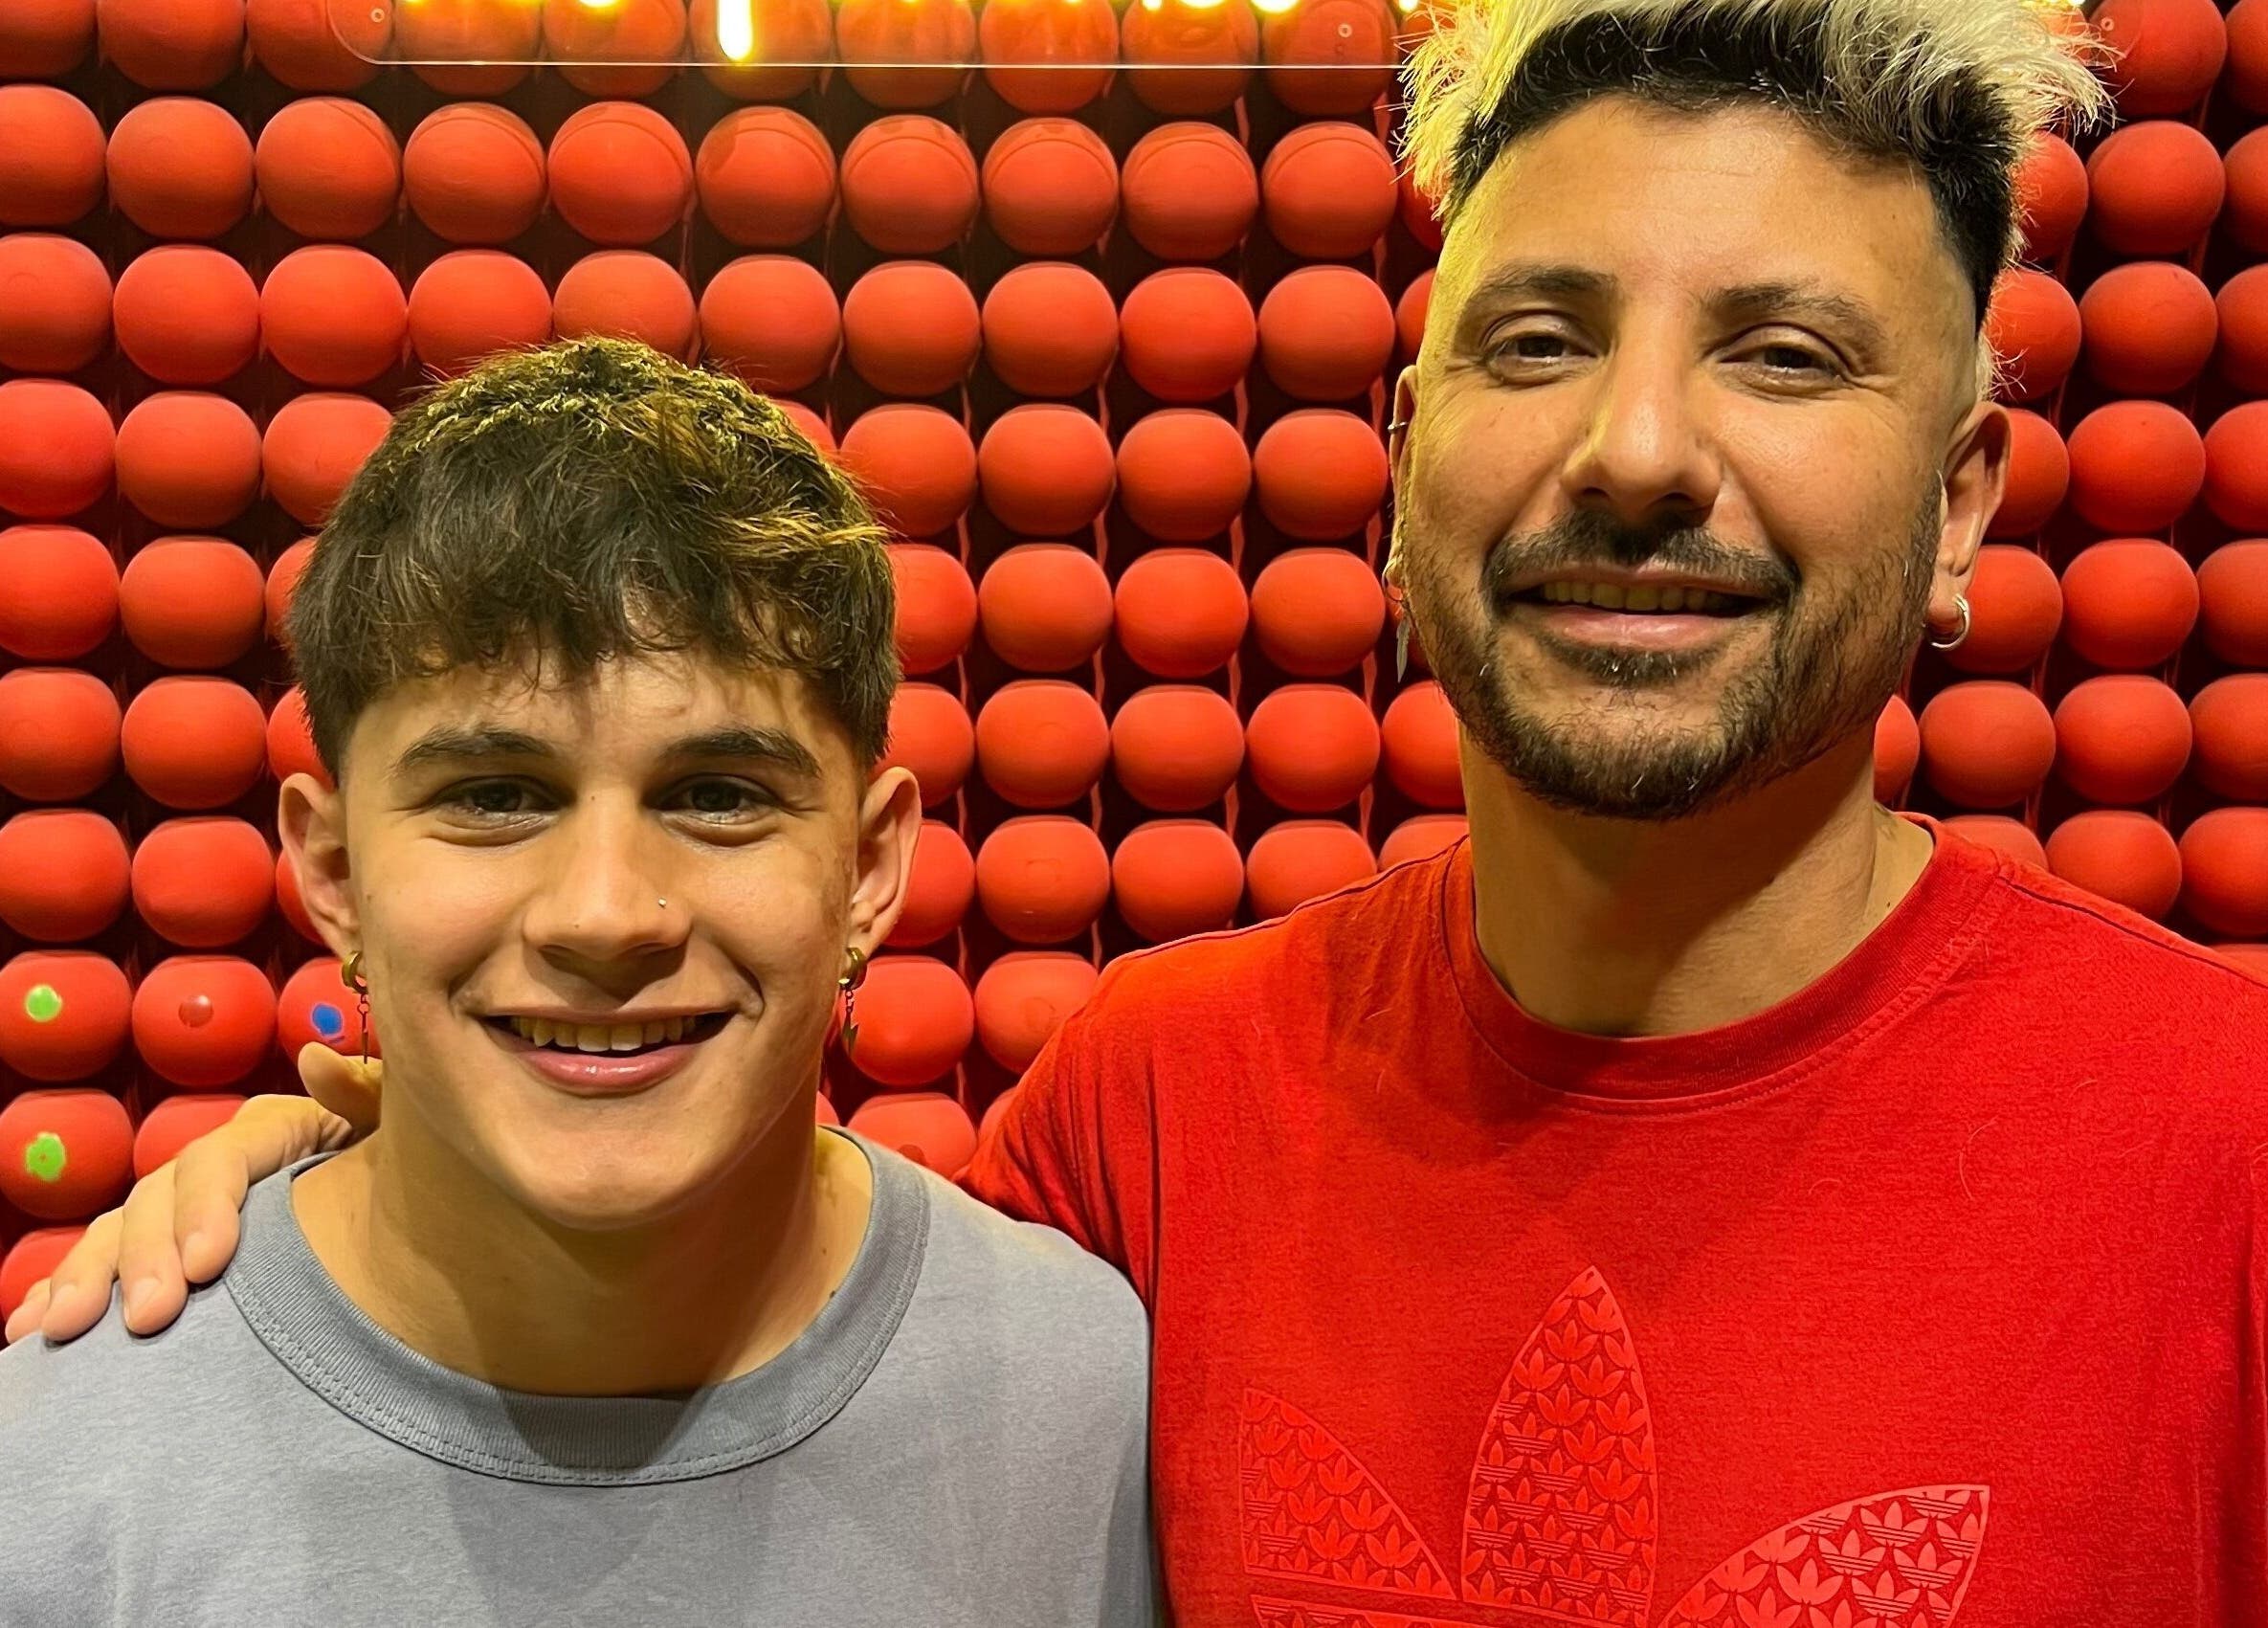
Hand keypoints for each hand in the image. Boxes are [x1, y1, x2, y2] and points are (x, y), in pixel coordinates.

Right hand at [3, 1047, 382, 1345]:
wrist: (414, 1216)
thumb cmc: (408, 1167)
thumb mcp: (398, 1129)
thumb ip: (363, 1097)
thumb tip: (311, 1057)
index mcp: (273, 1131)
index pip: (225, 1158)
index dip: (209, 1206)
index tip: (211, 1263)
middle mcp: (216, 1165)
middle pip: (162, 1197)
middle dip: (145, 1257)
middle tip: (150, 1317)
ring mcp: (182, 1208)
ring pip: (120, 1231)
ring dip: (89, 1276)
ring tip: (63, 1330)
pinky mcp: (164, 1251)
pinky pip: (102, 1265)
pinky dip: (64, 1288)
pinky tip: (31, 1327)